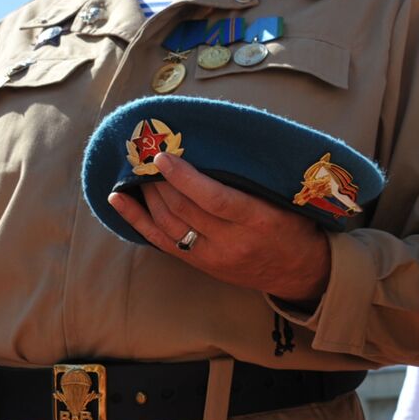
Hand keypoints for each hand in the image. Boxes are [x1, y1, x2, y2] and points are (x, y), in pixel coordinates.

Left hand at [108, 152, 331, 303]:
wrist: (299, 272)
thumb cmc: (296, 227)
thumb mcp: (289, 201)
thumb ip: (257, 182)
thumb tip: (220, 147)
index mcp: (259, 221)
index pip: (214, 199)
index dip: (185, 178)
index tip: (164, 157)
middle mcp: (232, 242)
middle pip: (184, 210)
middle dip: (159, 181)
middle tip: (144, 154)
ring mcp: (212, 257)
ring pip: (168, 224)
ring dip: (148, 195)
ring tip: (137, 170)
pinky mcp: (200, 265)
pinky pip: (160, 242)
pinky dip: (137, 219)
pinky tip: (119, 200)